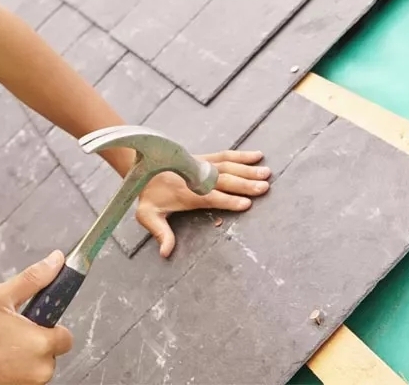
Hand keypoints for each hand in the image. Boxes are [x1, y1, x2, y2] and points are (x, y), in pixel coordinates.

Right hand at [0, 250, 74, 383]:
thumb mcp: (1, 296)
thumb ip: (34, 278)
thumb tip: (56, 261)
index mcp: (41, 343)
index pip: (65, 337)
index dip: (50, 328)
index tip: (34, 324)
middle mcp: (39, 370)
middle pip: (50, 354)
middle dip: (36, 344)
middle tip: (10, 334)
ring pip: (35, 369)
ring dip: (24, 360)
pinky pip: (21, 380)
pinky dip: (12, 372)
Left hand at [136, 150, 271, 256]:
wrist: (141, 165)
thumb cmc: (148, 194)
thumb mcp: (147, 215)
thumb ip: (160, 232)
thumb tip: (166, 253)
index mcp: (186, 193)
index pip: (210, 197)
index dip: (228, 200)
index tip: (246, 203)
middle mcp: (196, 176)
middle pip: (224, 180)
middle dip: (245, 184)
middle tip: (264, 188)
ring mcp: (201, 164)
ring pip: (228, 166)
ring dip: (248, 169)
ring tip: (267, 173)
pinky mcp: (204, 157)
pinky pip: (224, 155)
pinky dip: (241, 155)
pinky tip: (256, 156)